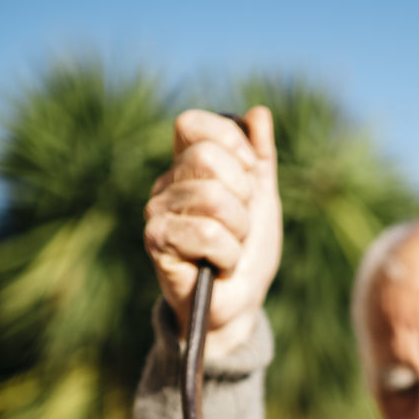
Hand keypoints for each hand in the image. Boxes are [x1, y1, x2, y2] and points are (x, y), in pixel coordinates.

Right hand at [144, 105, 281, 353]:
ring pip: (213, 198)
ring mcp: (157, 212)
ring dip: (238, 231)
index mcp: (187, 166)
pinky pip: (206, 233)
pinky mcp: (156, 242)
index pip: (192, 124)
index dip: (229, 144)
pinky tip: (218, 265)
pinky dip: (227, 254)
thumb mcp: (263, 201)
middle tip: (240, 226)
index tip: (250, 176)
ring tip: (230, 249)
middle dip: (242, 197)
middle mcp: (166, 184)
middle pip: (208, 158)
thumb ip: (262, 158)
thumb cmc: (248, 253)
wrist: (239, 304)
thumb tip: (258, 114)